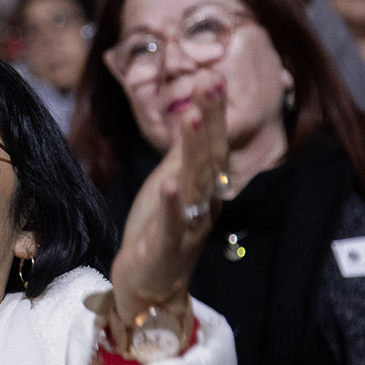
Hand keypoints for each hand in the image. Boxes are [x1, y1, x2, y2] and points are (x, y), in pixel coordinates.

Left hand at [109, 74, 226, 343]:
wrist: (150, 287)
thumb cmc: (159, 232)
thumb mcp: (171, 185)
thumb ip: (185, 154)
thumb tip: (195, 112)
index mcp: (203, 188)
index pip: (212, 144)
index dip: (214, 112)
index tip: (212, 76)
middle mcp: (201, 204)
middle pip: (209, 157)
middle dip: (211, 120)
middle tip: (210, 82)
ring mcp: (187, 225)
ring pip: (194, 184)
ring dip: (195, 151)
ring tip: (194, 119)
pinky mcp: (167, 246)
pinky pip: (172, 223)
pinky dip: (172, 204)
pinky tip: (169, 183)